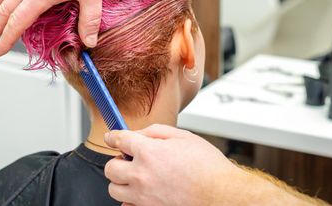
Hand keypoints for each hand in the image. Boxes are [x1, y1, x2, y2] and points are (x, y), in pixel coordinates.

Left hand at [103, 125, 244, 205]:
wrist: (221, 195)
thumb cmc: (207, 166)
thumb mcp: (184, 137)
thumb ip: (157, 132)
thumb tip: (138, 134)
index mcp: (149, 152)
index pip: (119, 140)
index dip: (114, 136)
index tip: (112, 137)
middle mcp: (141, 175)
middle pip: (110, 168)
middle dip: (117, 161)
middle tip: (129, 159)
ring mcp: (143, 197)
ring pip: (114, 189)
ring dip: (122, 181)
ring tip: (137, 176)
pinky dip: (130, 199)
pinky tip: (144, 192)